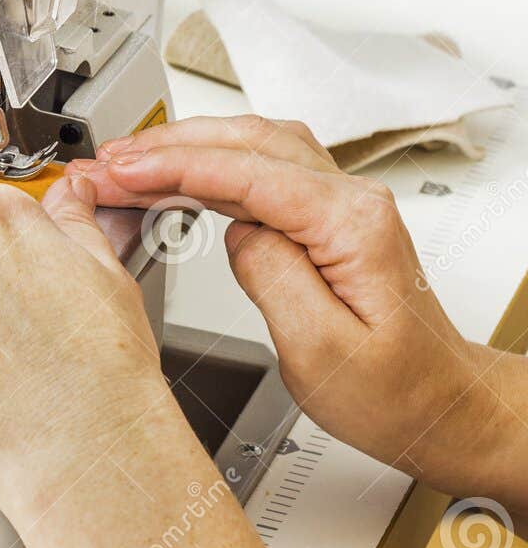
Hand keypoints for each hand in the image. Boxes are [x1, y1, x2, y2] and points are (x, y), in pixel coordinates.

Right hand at [73, 115, 501, 497]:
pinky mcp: (325, 217)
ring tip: (126, 162)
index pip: (246, 172)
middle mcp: (351, 200)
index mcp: (351, 223)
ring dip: (183, 147)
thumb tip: (233, 230)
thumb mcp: (321, 350)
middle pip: (246, 141)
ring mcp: (340, 204)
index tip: (119, 171)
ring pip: (252, 145)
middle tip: (106, 163)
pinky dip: (206, 163)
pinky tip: (174, 174)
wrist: (441, 407)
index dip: (173, 166)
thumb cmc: (396, 392)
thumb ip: (271, 275)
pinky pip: (259, 169)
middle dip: (166, 145)